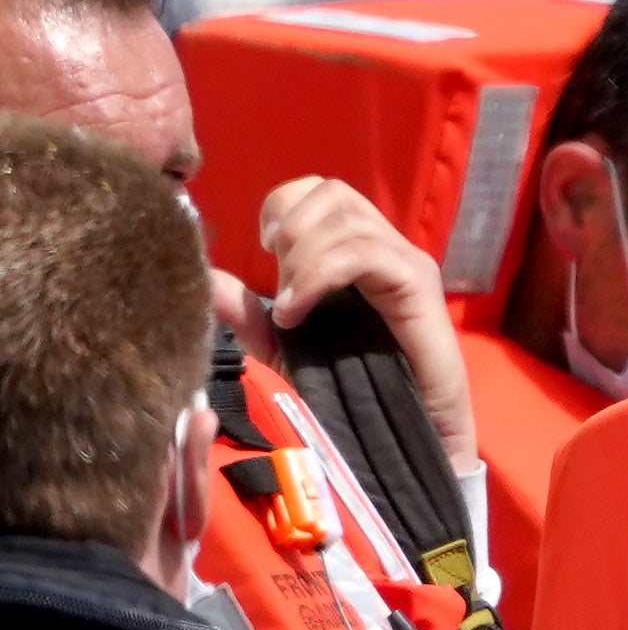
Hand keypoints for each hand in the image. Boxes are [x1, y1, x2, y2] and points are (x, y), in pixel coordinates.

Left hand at [214, 176, 479, 472]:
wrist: (412, 438)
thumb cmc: (360, 395)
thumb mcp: (289, 351)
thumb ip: (250, 316)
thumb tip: (205, 278)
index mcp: (360, 253)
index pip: (321, 191)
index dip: (284, 206)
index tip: (263, 250)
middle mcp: (388, 249)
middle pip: (331, 192)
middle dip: (290, 230)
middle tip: (280, 286)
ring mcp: (407, 265)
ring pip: (344, 218)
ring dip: (301, 258)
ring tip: (291, 307)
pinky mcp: (418, 286)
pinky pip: (362, 253)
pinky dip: (318, 275)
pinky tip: (298, 313)